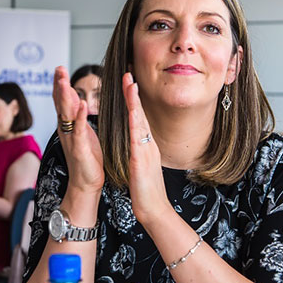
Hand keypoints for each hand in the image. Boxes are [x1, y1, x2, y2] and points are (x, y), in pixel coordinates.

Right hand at [52, 66, 103, 203]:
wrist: (86, 184)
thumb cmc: (88, 159)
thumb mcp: (82, 133)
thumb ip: (78, 118)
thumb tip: (78, 101)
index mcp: (68, 125)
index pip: (61, 101)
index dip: (59, 85)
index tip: (59, 68)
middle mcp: (66, 130)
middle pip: (60, 103)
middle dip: (59, 85)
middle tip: (58, 68)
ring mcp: (71, 138)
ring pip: (66, 113)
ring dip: (66, 95)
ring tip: (65, 79)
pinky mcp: (79, 148)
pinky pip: (79, 130)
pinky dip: (79, 116)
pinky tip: (81, 104)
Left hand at [122, 73, 169, 224]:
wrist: (154, 209)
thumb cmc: (147, 191)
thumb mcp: (142, 166)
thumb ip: (140, 153)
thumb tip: (138, 144)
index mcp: (146, 145)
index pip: (139, 118)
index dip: (134, 100)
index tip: (129, 84)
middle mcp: (147, 144)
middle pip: (140, 114)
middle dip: (133, 94)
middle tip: (128, 73)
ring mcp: (146, 151)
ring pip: (140, 122)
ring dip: (134, 103)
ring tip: (130, 84)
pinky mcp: (141, 161)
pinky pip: (137, 139)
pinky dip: (134, 124)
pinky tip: (132, 113)